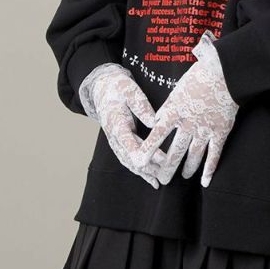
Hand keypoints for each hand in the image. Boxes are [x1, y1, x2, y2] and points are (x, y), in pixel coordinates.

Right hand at [81, 62, 161, 188]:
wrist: (102, 90)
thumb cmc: (118, 88)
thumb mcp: (130, 90)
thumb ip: (142, 105)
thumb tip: (154, 121)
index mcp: (116, 123)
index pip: (130, 142)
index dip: (145, 154)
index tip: (162, 159)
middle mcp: (114, 136)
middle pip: (130, 157)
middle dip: (149, 166)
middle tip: (167, 170)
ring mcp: (115, 142)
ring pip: (129, 162)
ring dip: (145, 172)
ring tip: (160, 180)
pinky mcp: (119, 145)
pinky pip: (128, 161)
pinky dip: (141, 172)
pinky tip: (153, 180)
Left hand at [133, 31, 238, 187]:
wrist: (226, 73)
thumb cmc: (200, 76)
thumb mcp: (177, 89)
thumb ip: (167, 107)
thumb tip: (157, 120)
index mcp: (174, 111)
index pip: (157, 135)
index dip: (148, 149)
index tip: (139, 161)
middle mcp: (188, 124)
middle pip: (175, 151)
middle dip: (167, 168)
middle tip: (162, 179)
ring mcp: (205, 130)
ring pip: (193, 156)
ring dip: (187, 169)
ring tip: (183, 177)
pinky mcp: (220, 132)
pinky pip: (214, 156)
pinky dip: (209, 170)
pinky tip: (204, 182)